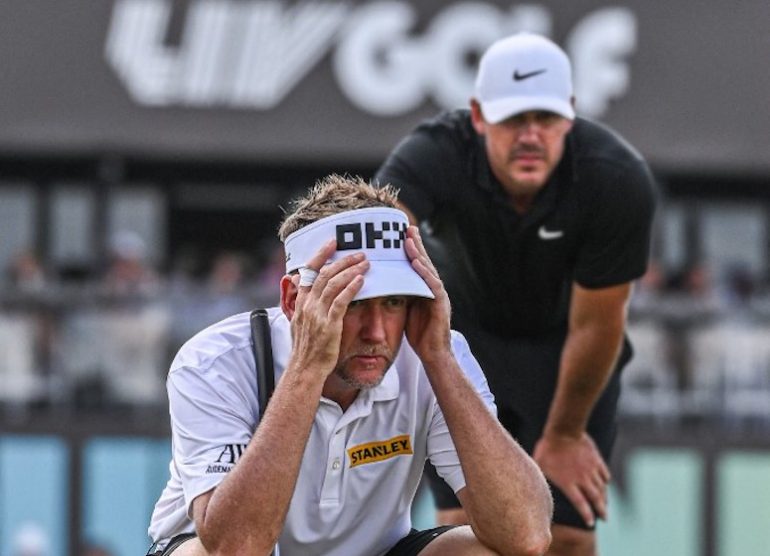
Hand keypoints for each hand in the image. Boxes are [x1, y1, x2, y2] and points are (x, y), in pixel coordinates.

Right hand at [289, 240, 367, 377]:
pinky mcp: (329, 326)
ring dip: (351, 270)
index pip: (309, 271)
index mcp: (301, 302)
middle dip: (343, 260)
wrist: (305, 370)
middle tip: (360, 253)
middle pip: (325, 274)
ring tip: (366, 263)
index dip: (321, 254)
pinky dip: (351, 289)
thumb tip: (299, 282)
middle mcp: (308, 305)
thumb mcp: (298, 321)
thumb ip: (302, 301)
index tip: (333, 242)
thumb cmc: (306, 348)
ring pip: (333, 284)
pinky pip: (340, 302)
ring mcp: (317, 315)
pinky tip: (362, 280)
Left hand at [403, 226, 451, 364]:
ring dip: (419, 253)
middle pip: (424, 262)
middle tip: (407, 228)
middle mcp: (434, 289)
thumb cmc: (419, 335)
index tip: (401, 234)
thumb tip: (386, 284)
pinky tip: (417, 262)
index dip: (410, 250)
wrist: (434, 355)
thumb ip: (401, 295)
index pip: (417, 266)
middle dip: (415, 245)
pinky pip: (432, 285)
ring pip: (428, 270)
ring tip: (409, 239)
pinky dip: (424, 272)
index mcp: (425, 290)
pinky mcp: (441, 304)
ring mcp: (439, 295)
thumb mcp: (407, 310)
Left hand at [533, 431, 609, 526]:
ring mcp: (591, 469)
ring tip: (605, 504)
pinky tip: (605, 483)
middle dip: (601, 510)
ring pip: (602, 488)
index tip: (590, 523)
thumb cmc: (547, 448)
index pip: (580, 504)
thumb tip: (534, 485)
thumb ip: (541, 477)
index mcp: (568, 483)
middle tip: (605, 518)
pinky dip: (605, 481)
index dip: (586, 515)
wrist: (563, 430)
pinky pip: (604, 473)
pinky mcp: (596, 460)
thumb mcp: (540, 465)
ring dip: (604, 498)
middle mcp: (582, 479)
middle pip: (596, 499)